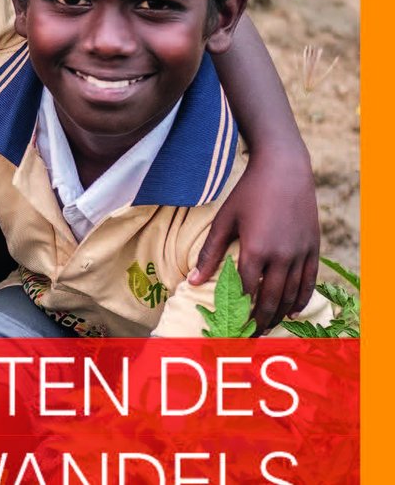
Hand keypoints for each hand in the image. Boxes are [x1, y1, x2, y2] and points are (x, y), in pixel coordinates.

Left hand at [189, 149, 319, 330]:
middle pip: (270, 299)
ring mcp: (300, 253)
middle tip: (249, 336)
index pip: (245, 291)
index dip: (238, 311)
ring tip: (266, 327)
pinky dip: (300, 299)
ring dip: (278, 314)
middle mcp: (281, 256)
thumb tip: (193, 281)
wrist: (284, 170)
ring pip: (291, 295)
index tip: (230, 326)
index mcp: (255, 250)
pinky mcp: (314, 248)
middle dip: (258, 320)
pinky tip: (291, 310)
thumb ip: (210, 253)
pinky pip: (309, 282)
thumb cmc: (248, 193)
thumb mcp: (224, 220)